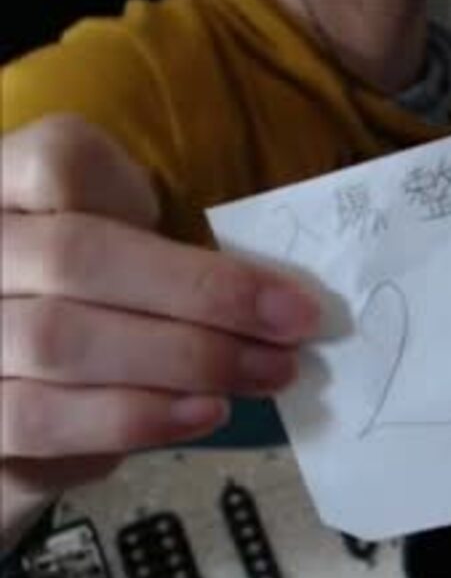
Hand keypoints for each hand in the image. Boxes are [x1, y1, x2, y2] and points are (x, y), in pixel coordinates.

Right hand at [1, 115, 321, 548]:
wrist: (16, 396)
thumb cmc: (88, 312)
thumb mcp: (120, 259)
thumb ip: (165, 256)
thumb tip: (278, 293)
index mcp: (4, 192)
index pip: (60, 159)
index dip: (151, 196)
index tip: (228, 237)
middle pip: (77, 257)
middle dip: (207, 296)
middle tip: (295, 328)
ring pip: (62, 341)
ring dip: (188, 361)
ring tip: (268, 374)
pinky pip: (43, 419)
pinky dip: (137, 417)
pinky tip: (205, 414)